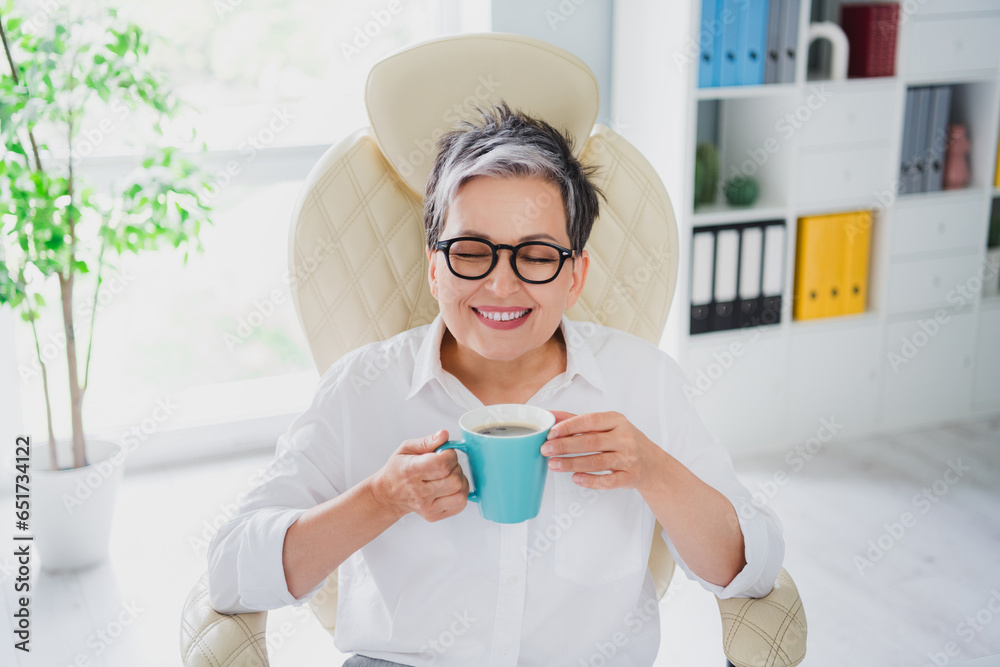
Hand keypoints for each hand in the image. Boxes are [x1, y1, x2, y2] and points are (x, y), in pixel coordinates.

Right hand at [370, 430, 469, 521]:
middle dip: (456, 468)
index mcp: (411, 471)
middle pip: (454, 481)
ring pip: (460, 495)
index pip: (442, 465)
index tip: (445, 452)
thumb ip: (427, 441)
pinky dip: (459, 494)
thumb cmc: (398, 470)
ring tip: (449, 476)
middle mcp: (420, 492)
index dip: (450, 455)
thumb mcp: (406, 449)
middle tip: (446, 464)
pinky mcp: (434, 516)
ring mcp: (427, 507)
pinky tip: (449, 488)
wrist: (388, 495)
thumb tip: (444, 435)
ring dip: (460, 482)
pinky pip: (460, 505)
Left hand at [540, 411, 665, 492]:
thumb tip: (551, 415)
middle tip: (545, 449)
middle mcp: (625, 438)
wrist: (652, 463)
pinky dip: (590, 480)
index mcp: (617, 421)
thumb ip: (578, 421)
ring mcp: (629, 458)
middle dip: (565, 446)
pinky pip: (607, 481)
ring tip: (553, 464)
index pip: (590, 421)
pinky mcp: (630, 477)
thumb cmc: (623, 440)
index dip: (569, 427)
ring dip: (572, 464)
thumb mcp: (606, 425)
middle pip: (591, 442)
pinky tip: (575, 478)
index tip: (551, 433)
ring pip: (597, 462)